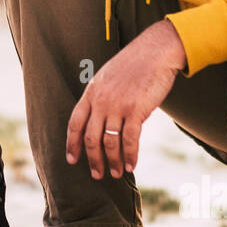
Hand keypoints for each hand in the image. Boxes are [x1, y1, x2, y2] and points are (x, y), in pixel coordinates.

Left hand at [66, 20, 186, 179]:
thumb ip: (101, 96)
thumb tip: (100, 119)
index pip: (75, 123)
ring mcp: (118, 106)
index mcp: (91, 92)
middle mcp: (101, 101)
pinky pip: (130, 140)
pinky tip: (132, 165)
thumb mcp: (107, 77)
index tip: (72, 160)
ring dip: (113, 162)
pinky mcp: (136, 110)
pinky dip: (130, 155)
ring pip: (110, 142)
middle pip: (91, 138)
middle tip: (97, 175)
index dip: (72, 144)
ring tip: (117, 173)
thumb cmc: (134, 64)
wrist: (155, 51)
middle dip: (93, 160)